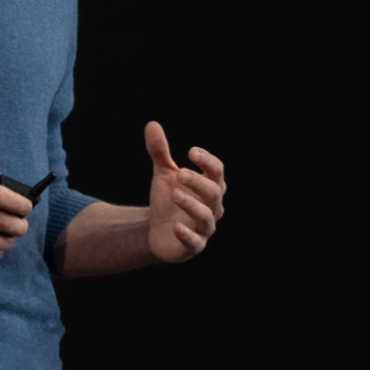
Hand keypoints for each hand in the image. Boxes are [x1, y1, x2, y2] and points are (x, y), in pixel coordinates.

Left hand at [145, 121, 225, 262]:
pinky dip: (187, 235)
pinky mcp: (194, 246)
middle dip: (198, 182)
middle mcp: (212, 207)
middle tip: (180, 173)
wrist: (159, 230)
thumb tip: (151, 124)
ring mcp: (205, 228)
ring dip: (192, 204)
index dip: (208, 161)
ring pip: (206, 217)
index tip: (191, 152)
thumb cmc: (169, 198)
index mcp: (209, 186)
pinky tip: (175, 227)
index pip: (217, 171)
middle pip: (214, 192)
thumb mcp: (163, 174)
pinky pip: (195, 242)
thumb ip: (160, 152)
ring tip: (174, 193)